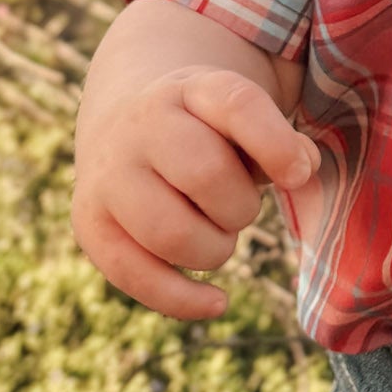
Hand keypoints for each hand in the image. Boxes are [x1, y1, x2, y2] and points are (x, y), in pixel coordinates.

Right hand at [72, 66, 319, 318]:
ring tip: (215, 233)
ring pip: (172, 234)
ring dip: (215, 249)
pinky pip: (136, 276)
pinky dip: (184, 300)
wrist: (124, 123)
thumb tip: (302, 170)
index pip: (237, 105)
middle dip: (241, 207)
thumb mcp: (241, 119)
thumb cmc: (206, 131)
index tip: (300, 174)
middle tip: (239, 207)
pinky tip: (218, 302)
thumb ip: (281, 142)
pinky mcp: (89, 223)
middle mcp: (141, 125)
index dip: (276, 144)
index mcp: (190, 88)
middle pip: (207, 176)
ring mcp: (108, 174)